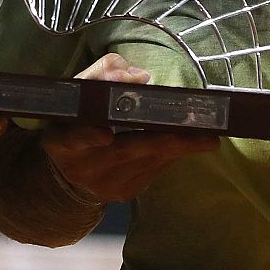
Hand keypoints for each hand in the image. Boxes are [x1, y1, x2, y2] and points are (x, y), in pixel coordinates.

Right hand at [41, 53, 219, 203]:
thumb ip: (103, 76)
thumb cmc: (75, 121)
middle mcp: (82, 168)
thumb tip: (138, 76)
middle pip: (123, 152)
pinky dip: (172, 155)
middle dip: (162, 141)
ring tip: (207, 137)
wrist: (67, 173)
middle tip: (199, 133)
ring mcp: (105, 185)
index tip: (105, 134)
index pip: (74, 138)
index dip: (88, 136)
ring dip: (178, 148)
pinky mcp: (126, 193)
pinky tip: (191, 144)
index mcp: (62, 140)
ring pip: (145, 163)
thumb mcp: (79, 94)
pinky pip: (154, 171)